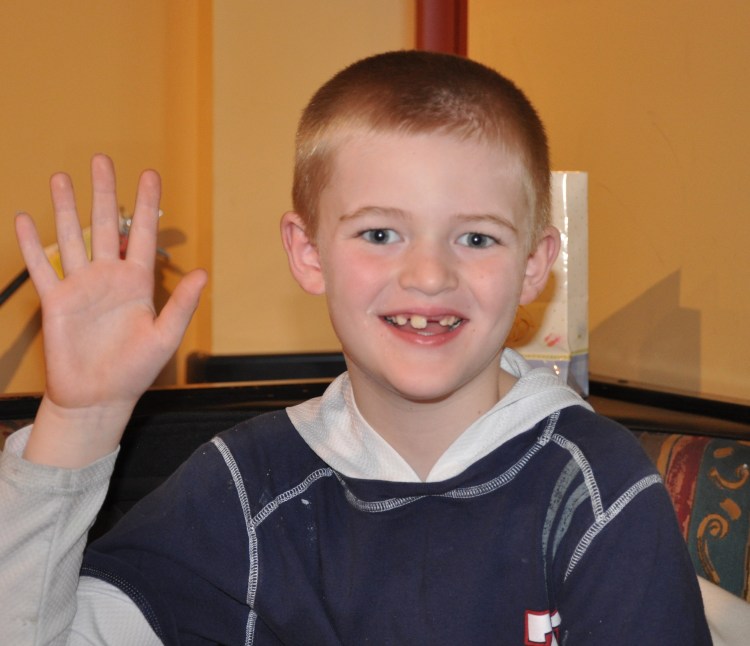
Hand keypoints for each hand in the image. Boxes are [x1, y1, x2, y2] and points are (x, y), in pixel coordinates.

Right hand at [14, 154, 206, 466]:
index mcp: (138, 283)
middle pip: (106, 225)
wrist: (99, 397)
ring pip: (72, 237)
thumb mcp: (165, 337)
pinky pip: (42, 266)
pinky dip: (32, 244)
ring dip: (65, 207)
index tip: (150, 175)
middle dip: (104, 192)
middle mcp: (109, 277)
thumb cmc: (135, 370)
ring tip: (62, 177)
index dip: (147, 205)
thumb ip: (182, 304)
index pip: (144, 235)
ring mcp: (81, 286)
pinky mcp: (55, 300)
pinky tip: (24, 218)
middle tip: (102, 159)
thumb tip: (204, 273)